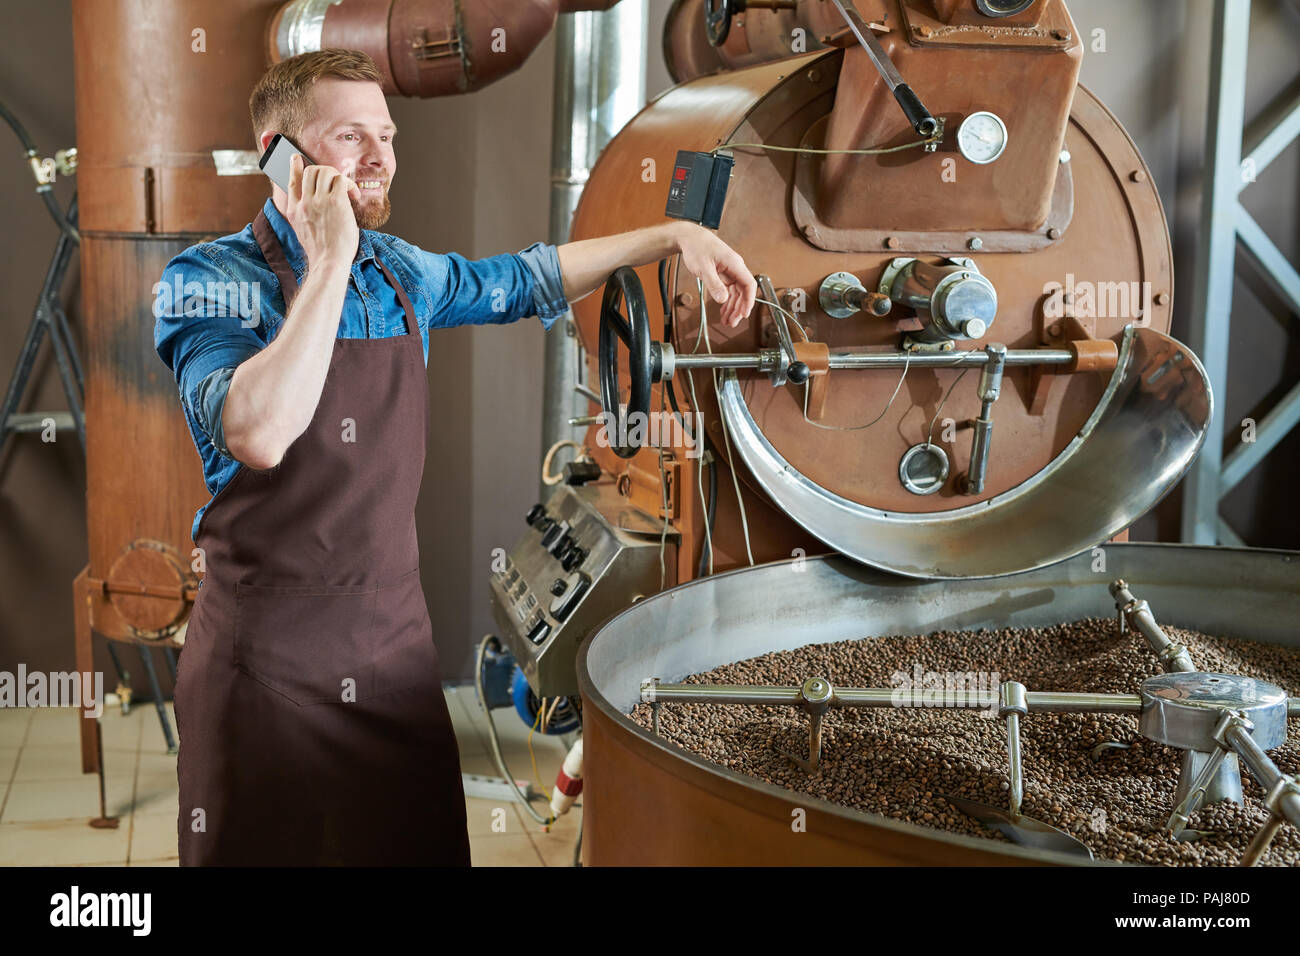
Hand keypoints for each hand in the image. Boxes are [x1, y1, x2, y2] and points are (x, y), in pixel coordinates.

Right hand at [285, 152, 360, 271]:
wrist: (329, 262)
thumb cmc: (323, 252)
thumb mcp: (304, 232)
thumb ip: (306, 215)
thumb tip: (317, 203)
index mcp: (294, 211)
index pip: (291, 182)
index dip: (294, 167)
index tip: (296, 158)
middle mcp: (304, 203)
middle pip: (310, 172)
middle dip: (324, 171)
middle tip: (336, 181)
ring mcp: (318, 201)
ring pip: (325, 171)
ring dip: (338, 176)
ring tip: (346, 189)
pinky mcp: (336, 202)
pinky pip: (341, 180)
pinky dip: (349, 184)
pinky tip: (354, 195)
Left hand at [676, 223, 756, 327]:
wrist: (689, 237)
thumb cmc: (697, 247)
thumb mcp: (703, 268)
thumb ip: (714, 284)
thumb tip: (723, 300)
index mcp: (735, 264)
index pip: (749, 284)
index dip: (749, 300)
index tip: (744, 314)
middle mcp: (735, 268)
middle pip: (743, 292)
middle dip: (739, 308)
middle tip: (732, 322)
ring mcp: (729, 271)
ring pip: (736, 293)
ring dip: (733, 307)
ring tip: (727, 321)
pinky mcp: (723, 274)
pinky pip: (728, 290)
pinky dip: (726, 301)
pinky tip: (723, 311)